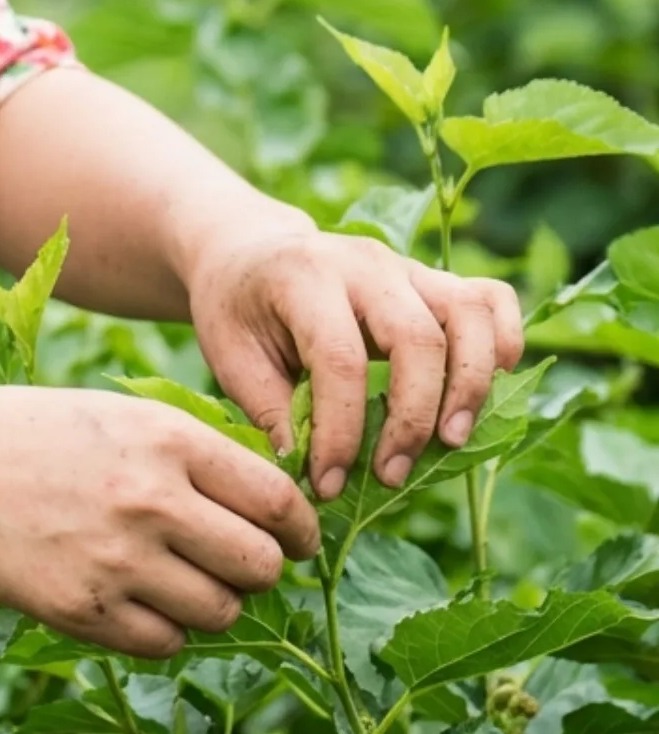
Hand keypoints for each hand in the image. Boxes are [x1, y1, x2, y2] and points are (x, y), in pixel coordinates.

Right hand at [0, 387, 320, 658]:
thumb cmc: (36, 434)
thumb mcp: (121, 414)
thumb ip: (192, 452)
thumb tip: (273, 502)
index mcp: (166, 439)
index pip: (277, 501)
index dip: (299, 528)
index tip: (295, 539)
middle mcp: (151, 500)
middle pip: (262, 566)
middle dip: (259, 569)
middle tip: (233, 561)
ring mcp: (118, 560)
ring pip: (222, 612)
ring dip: (211, 601)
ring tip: (175, 576)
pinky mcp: (87, 610)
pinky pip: (167, 643)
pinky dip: (163, 628)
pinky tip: (135, 596)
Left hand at [186, 227, 525, 499]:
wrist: (247, 250)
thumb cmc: (238, 309)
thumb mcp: (230, 355)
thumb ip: (272, 411)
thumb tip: (312, 478)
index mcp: (302, 276)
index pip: (340, 358)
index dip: (342, 431)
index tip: (328, 483)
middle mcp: (362, 262)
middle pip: (417, 337)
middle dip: (413, 418)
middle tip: (392, 475)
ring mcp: (404, 266)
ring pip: (467, 315)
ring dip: (469, 386)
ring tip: (450, 443)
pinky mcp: (432, 279)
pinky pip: (489, 299)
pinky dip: (504, 341)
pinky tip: (492, 387)